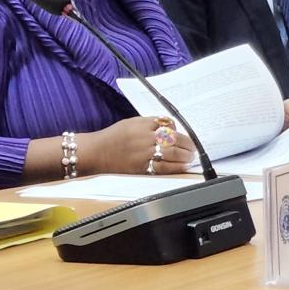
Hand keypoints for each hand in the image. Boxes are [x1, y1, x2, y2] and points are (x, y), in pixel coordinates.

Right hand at [80, 116, 196, 175]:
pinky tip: (183, 166)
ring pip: (172, 152)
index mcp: (143, 124)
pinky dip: (177, 167)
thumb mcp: (131, 123)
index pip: (168, 124)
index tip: (183, 135)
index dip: (178, 130)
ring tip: (190, 157)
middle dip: (188, 144)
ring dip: (186, 155)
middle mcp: (145, 137)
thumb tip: (169, 127)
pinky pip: (164, 167)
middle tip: (193, 148)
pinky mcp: (142, 167)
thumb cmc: (113, 137)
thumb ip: (149, 124)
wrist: (95, 152)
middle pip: (174, 138)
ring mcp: (144, 152)